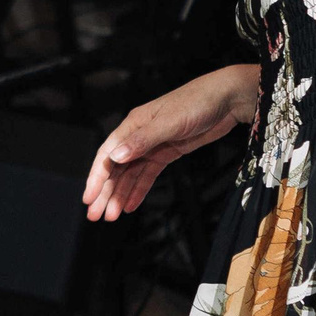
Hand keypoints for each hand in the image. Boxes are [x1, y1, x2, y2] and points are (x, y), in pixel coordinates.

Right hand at [84, 63, 259, 221]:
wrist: (227, 98)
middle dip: (104, 192)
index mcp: (133, 124)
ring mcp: (153, 145)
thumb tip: (116, 156)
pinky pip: (148, 174)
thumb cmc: (197, 101)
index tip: (88, 198)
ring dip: (120, 194)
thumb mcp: (169, 122)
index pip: (107, 155)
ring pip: (130, 174)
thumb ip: (142, 140)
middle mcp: (139, 135)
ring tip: (112, 216)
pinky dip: (139, 190)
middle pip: (116, 168)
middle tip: (95, 216)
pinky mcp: (168, 152)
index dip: (96, 178)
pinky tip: (130, 205)